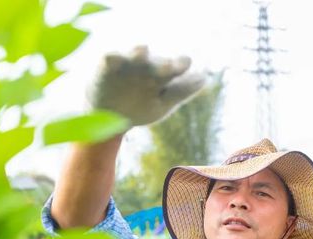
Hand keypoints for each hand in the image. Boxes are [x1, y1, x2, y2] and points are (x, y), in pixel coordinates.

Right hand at [87, 46, 205, 125]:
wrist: (108, 115)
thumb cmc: (140, 106)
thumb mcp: (162, 104)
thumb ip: (181, 92)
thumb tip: (204, 78)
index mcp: (162, 76)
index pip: (175, 70)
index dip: (181, 66)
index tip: (187, 65)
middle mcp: (147, 66)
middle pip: (157, 63)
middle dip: (163, 64)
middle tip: (171, 66)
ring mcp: (128, 65)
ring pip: (135, 55)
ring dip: (139, 52)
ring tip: (142, 49)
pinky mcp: (108, 66)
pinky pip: (110, 59)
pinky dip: (111, 57)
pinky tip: (112, 58)